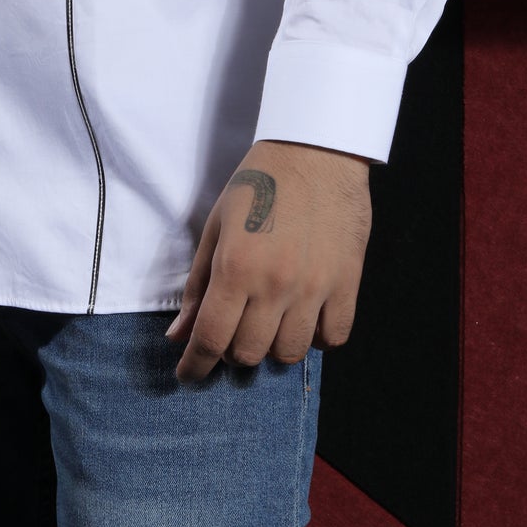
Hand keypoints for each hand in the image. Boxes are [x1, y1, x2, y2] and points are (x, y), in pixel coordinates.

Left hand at [165, 139, 370, 381]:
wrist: (316, 150)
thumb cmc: (259, 182)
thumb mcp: (217, 225)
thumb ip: (198, 284)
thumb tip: (179, 335)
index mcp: (236, 268)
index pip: (210, 338)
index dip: (195, 365)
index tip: (188, 375)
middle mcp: (275, 285)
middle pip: (248, 354)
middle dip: (232, 351)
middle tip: (232, 330)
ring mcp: (315, 288)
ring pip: (290, 354)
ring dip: (272, 346)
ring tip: (269, 322)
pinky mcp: (347, 283)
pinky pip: (332, 338)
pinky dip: (315, 338)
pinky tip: (304, 317)